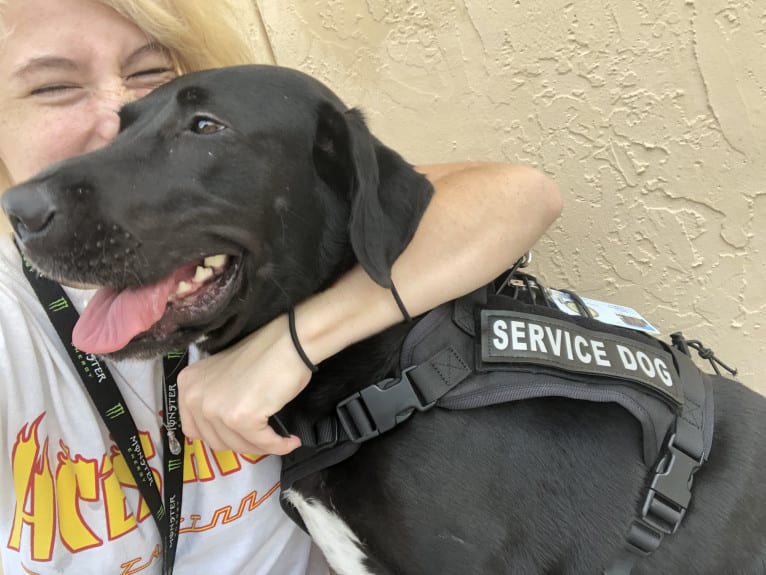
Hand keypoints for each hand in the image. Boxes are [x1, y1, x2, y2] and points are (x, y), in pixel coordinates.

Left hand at [177, 313, 310, 454]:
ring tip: (280, 439)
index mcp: (188, 384)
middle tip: (263, 437)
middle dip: (243, 442)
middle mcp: (195, 397)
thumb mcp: (225, 376)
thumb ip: (216, 398)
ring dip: (262, 446)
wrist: (289, 343)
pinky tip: (290, 441)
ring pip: (239, 445)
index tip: (239, 435)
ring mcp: (216, 409)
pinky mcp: (240, 418)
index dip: (220, 435)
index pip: (194, 429)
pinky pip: (262, 443)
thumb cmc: (265, 353)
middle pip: (216, 441)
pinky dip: (279, 446)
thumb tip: (226, 429)